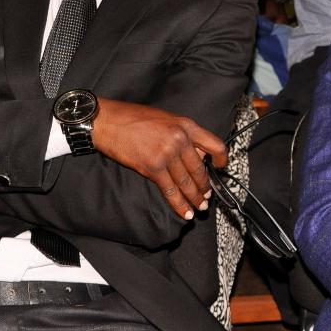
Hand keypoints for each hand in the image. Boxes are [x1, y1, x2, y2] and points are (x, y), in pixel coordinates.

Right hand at [91, 99, 226, 219]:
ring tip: (200, 207)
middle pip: (200, 169)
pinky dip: (179, 204)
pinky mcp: (153, 167)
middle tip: (207, 197)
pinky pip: (170, 190)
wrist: (108, 121)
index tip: (221, 167)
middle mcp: (180, 139)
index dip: (221, 159)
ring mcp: (167, 154)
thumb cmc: (134, 118)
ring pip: (187, 182)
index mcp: (186, 125)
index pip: (215, 144)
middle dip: (205, 186)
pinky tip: (185, 212)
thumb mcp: (166, 119)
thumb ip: (183, 134)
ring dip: (195, 198)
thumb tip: (196, 153)